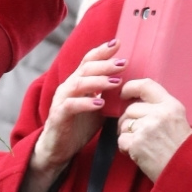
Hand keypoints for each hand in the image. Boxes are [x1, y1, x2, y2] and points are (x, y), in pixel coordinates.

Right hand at [20, 39, 121, 191]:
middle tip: (123, 64)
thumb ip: (110, 95)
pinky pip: (71, 105)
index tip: (119, 43)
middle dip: (105, 64)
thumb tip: (132, 86)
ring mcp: (61, 100)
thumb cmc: (79, 126)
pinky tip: (100, 103)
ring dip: (98, 81)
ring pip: (78, 83)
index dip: (102, 51)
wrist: (59, 149)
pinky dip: (86, 103)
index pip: (89, 60)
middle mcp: (68, 87)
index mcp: (78, 82)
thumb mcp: (98, 108)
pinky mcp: (58, 115)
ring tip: (115, 82)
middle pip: (86, 68)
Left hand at [117, 79, 191, 181]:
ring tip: (139, 145)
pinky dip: (124, 148)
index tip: (123, 94)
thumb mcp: (177, 120)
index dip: (130, 87)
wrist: (185, 171)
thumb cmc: (181, 149)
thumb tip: (136, 105)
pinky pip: (121, 140)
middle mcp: (159, 113)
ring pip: (124, 124)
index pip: (146, 85)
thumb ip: (160, 109)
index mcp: (170, 105)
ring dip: (126, 135)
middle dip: (128, 121)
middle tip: (136, 133)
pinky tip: (136, 153)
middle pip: (130, 109)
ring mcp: (146, 128)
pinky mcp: (137, 143)